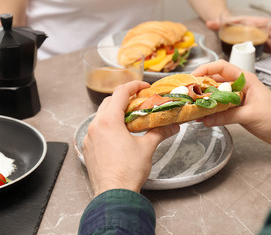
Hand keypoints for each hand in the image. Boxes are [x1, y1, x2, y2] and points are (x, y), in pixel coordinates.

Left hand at [83, 81, 179, 195]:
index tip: (144, 87)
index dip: (134, 86)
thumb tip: (173, 126)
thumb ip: (159, 132)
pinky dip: (108, 126)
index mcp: (109, 121)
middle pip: (108, 102)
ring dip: (115, 112)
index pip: (120, 93)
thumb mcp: (147, 148)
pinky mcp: (88, 148)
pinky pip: (97, 129)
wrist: (113, 194)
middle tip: (139, 101)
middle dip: (124, 98)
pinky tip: (119, 134)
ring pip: (101, 116)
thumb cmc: (128, 171)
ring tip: (130, 118)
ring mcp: (89, 138)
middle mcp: (95, 126)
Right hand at [192, 60, 270, 151]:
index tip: (193, 77)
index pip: (222, 67)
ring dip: (205, 100)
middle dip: (201, 85)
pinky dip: (211, 111)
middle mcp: (240, 86)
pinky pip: (220, 107)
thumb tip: (206, 119)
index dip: (206, 69)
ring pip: (216, 95)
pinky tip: (202, 117)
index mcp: (246, 80)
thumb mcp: (250, 114)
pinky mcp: (237, 110)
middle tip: (188, 93)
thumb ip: (227, 116)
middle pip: (216, 80)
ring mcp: (237, 98)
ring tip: (192, 106)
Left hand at [206, 16, 270, 54]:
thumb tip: (209, 23)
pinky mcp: (255, 41)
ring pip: (268, 38)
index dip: (270, 25)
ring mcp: (256, 34)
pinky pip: (265, 44)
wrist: (226, 26)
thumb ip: (215, 24)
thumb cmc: (226, 24)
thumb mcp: (221, 23)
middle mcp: (254, 27)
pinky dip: (270, 48)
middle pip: (267, 31)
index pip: (263, 21)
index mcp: (249, 21)